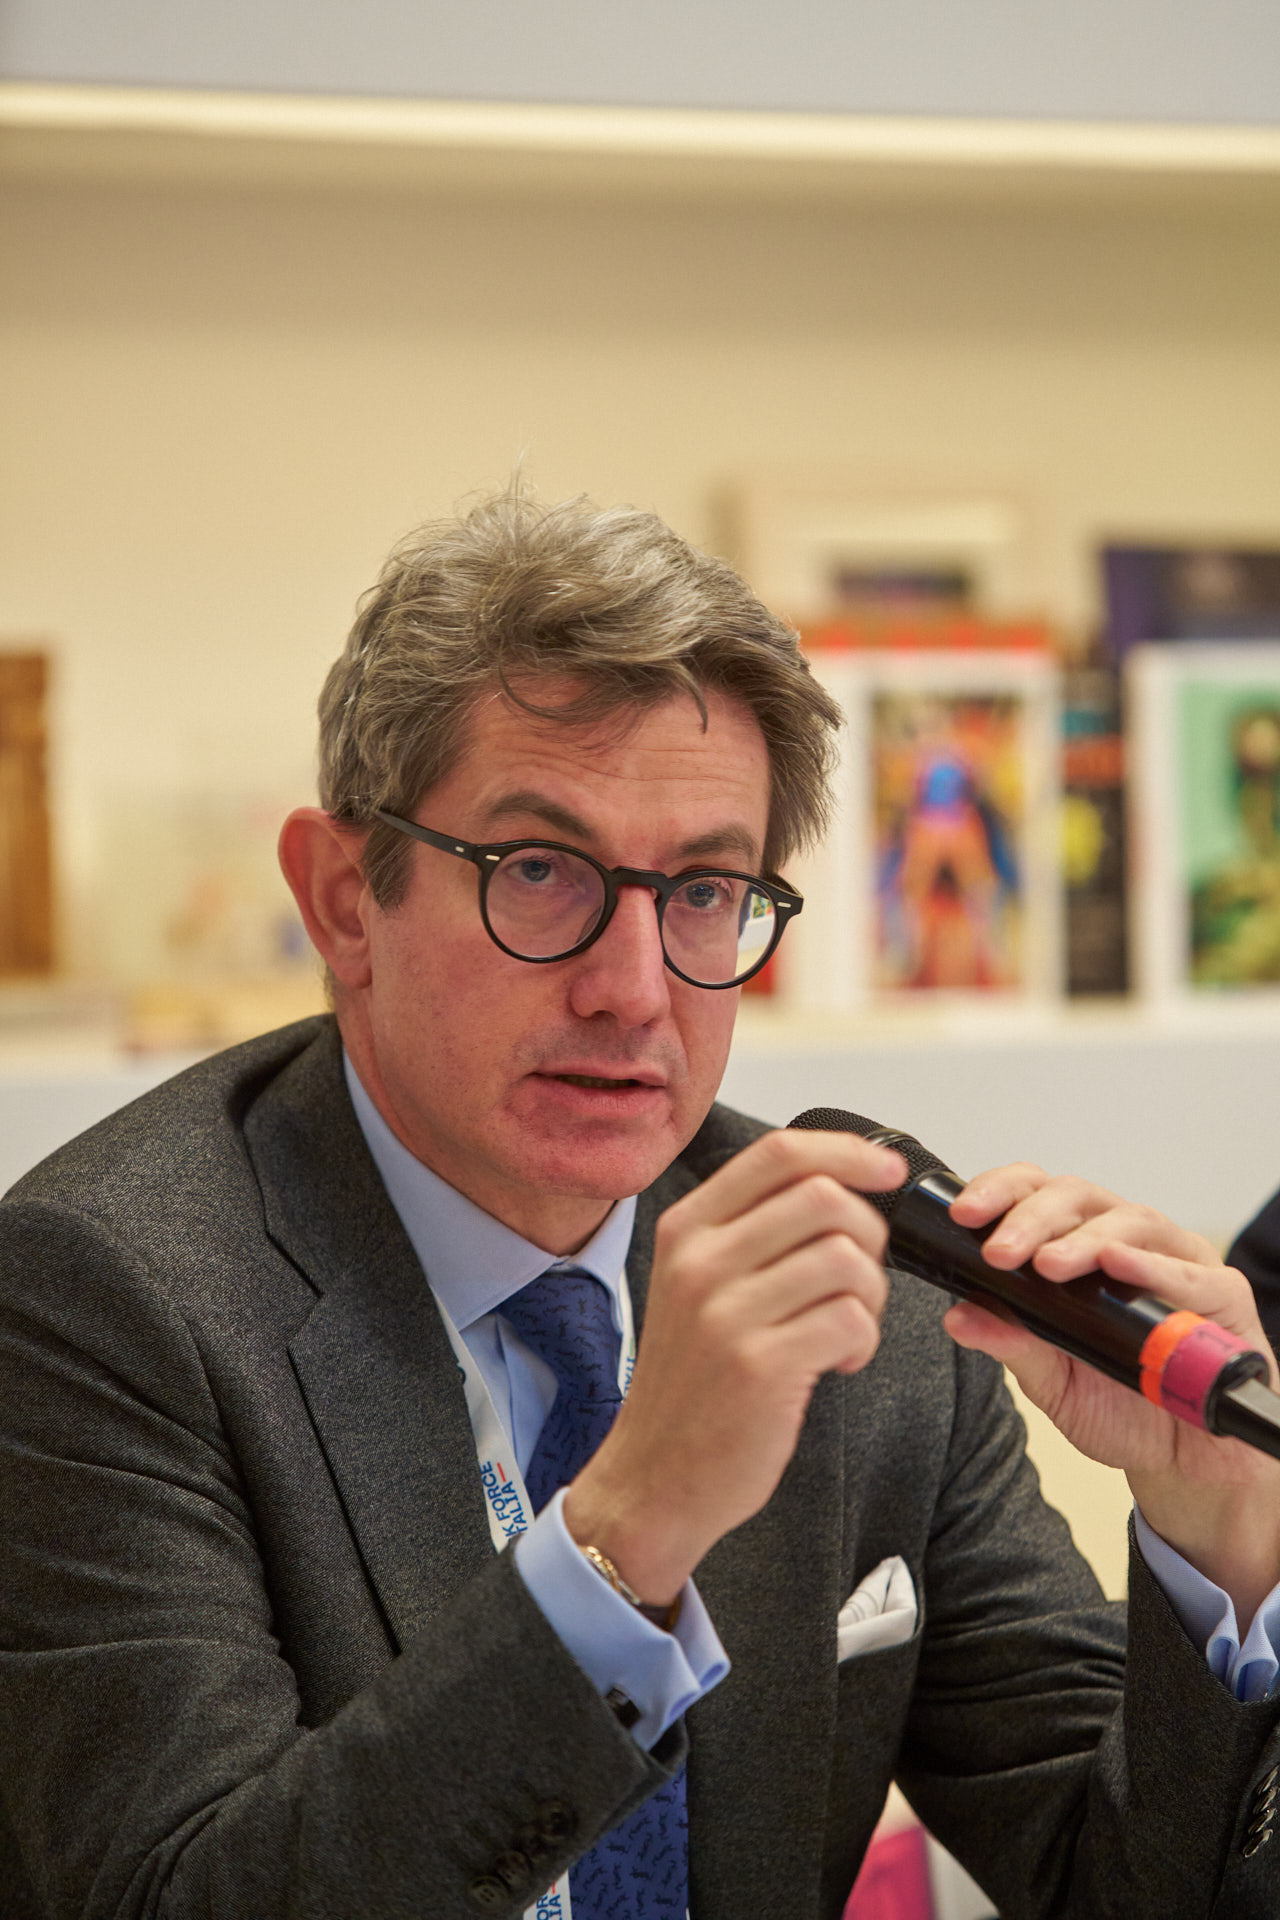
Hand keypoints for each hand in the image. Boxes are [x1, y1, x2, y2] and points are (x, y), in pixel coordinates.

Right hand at [562, 1128, 904, 1604]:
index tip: (888, 1171)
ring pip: (846, 1258)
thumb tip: (839, 1182)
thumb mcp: (696, 1285)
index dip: (847, 1151)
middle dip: (868, 1234)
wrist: (653, 1476)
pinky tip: (837, 1362)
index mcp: (687, 1228)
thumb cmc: (691, 1380)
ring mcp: (726, 1312)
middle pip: (824, 1197)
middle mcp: (700, 1261)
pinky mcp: (759, 1366)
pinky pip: (850, 1320)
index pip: (779, 1153)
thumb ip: (750, 1230)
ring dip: (870, 1295)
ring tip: (847, 1328)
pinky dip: (863, 1341)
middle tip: (860, 1280)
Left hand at [944, 1165, 1279, 1623]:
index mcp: (1079, 1247)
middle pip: (1079, 1197)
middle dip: (1032, 1218)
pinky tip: (1118, 1266)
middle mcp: (1127, 1242)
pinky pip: (1191, 1272)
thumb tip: (957, 1316)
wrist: (1183, 1462)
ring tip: (1048, 1264)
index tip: (963, 1216)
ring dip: (1084, 1239)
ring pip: (1132, 1220)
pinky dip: (1153, 1266)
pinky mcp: (1224, 1295)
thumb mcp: (1051, 1379)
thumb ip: (1010, 1344)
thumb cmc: (1120, 1405)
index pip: (1037, 1194)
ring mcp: (1178, 1262)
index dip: (1001, 1192)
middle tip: (999, 1252)